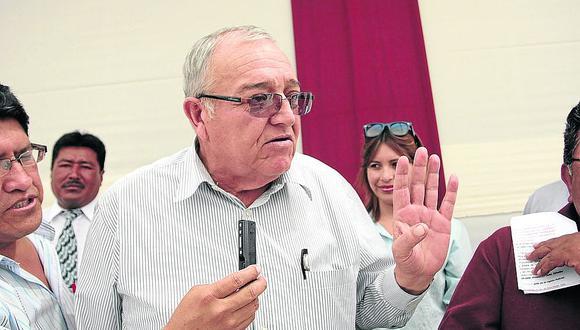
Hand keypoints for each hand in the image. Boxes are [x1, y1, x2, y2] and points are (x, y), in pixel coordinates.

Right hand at [165, 265, 266, 329]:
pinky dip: (251, 309)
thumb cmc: (186, 317)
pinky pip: (249, 319)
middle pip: (250, 293)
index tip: (255, 269)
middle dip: (260, 283)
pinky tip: (248, 304)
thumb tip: (234, 281)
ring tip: (255, 290)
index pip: (237, 280)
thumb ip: (215, 285)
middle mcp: (220, 310)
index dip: (250, 272)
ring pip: (252, 306)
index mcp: (209, 296)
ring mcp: (228, 323)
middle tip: (262, 278)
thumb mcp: (195, 293)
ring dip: (256, 296)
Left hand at [391, 147, 458, 293]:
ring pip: (432, 190)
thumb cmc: (406, 260)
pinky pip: (448, 204)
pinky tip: (453, 177)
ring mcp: (430, 215)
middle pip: (417, 184)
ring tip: (435, 158)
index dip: (401, 174)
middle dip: (419, 168)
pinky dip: (452, 191)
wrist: (419, 272)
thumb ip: (408, 238)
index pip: (401, 190)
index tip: (402, 159)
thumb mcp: (401, 250)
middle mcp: (416, 211)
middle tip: (421, 150)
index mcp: (402, 214)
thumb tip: (422, 227)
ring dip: (433, 174)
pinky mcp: (443, 223)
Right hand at [527, 232, 579, 274]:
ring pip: (550, 242)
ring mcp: (567, 240)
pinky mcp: (573, 236)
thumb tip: (569, 274)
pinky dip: (550, 240)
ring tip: (534, 246)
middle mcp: (563, 246)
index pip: (549, 262)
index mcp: (564, 254)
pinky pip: (557, 238)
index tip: (538, 272)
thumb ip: (572, 270)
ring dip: (541, 245)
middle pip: (546, 250)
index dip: (542, 268)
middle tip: (528, 257)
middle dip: (536, 255)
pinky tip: (550, 241)